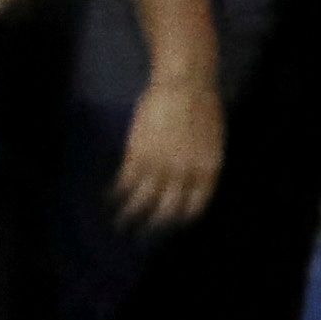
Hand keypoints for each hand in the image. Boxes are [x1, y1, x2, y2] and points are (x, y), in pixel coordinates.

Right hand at [109, 68, 224, 238]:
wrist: (184, 85)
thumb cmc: (201, 105)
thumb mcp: (211, 141)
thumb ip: (200, 163)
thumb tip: (187, 180)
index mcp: (207, 171)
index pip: (194, 206)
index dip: (181, 218)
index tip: (171, 225)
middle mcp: (184, 174)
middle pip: (167, 210)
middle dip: (154, 226)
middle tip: (144, 234)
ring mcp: (160, 166)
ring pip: (142, 201)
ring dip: (129, 215)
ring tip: (119, 223)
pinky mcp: (138, 156)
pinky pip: (125, 183)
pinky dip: (116, 193)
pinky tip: (109, 197)